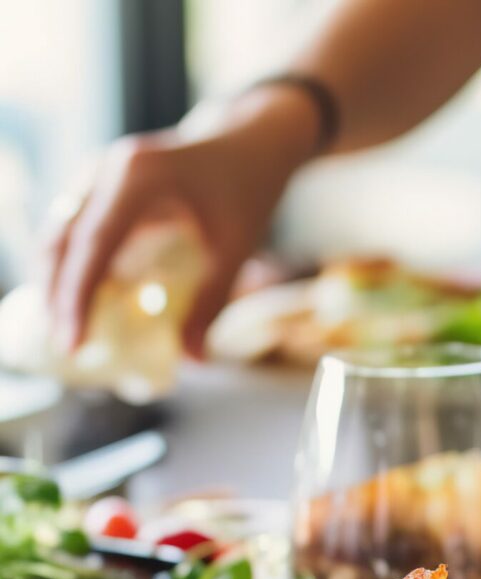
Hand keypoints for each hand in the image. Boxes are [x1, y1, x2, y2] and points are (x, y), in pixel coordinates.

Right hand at [47, 89, 317, 356]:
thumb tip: (194, 360)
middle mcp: (108, 169)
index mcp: (138, 176)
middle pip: (62, 238)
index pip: (94, 243)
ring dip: (58, 282)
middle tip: (69, 347)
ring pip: (59, 233)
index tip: (74, 341)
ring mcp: (99, 174)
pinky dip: (74, 267)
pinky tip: (85, 305)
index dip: (77, 295)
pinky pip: (75, 230)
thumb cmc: (246, 191)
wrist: (248, 143)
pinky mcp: (101, 187)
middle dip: (58, 294)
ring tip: (70, 331)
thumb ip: (213, 303)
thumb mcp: (237, 249)